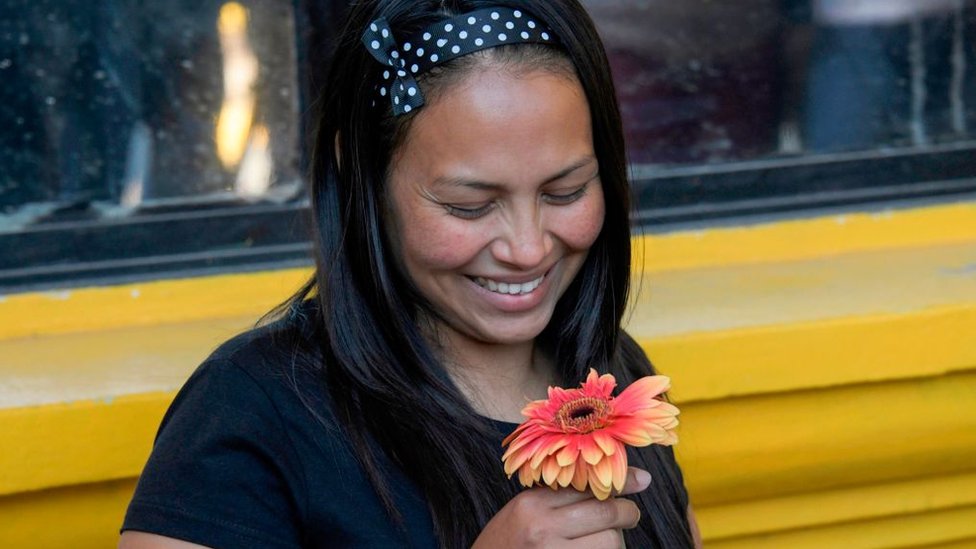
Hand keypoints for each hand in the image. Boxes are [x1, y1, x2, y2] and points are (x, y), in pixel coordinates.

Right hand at [471, 467, 650, 548]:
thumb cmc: (508, 543)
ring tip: (600, 541)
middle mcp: (542, 528)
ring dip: (614, 541)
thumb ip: (561, 497)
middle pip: (606, 514)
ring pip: (611, 542)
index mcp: (532, 504)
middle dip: (626, 514)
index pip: (588, 485)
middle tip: (630, 516)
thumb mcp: (524, 512)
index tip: (642, 480)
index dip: (620, 482)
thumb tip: (624, 480)